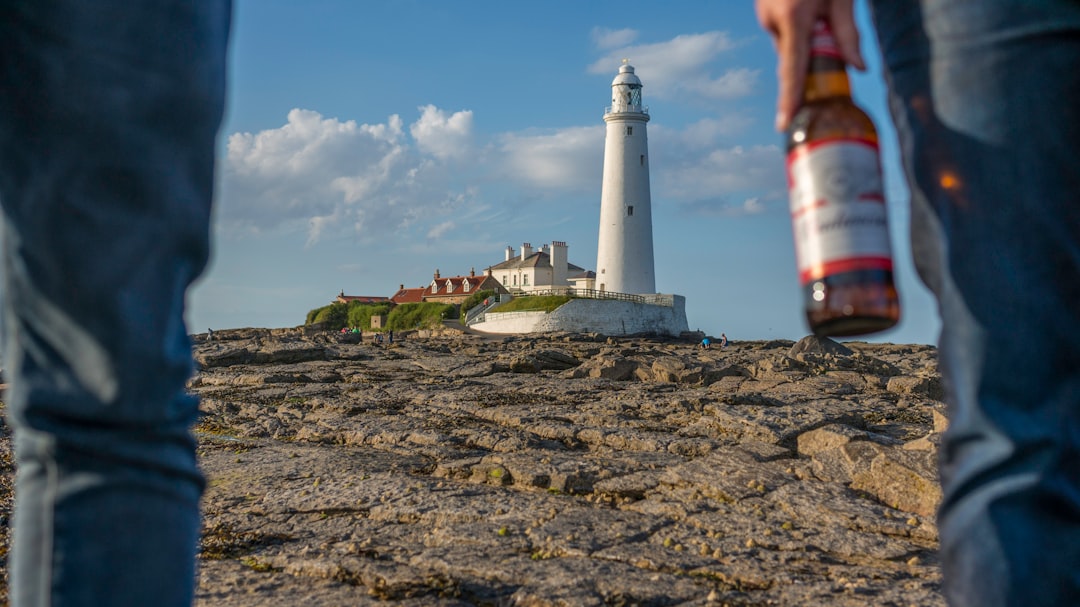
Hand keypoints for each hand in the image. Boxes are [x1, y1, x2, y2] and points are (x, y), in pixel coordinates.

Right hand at [755, 0, 864, 130]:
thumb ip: (848, 33)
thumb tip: (858, 68)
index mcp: (794, 18)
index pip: (791, 71)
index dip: (789, 100)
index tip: (784, 124)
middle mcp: (773, 19)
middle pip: (793, 57)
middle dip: (812, 57)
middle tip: (830, 26)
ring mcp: (764, 13)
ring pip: (789, 42)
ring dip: (807, 37)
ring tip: (822, 4)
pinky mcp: (764, 7)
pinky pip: (783, 28)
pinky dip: (798, 26)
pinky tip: (809, 4)